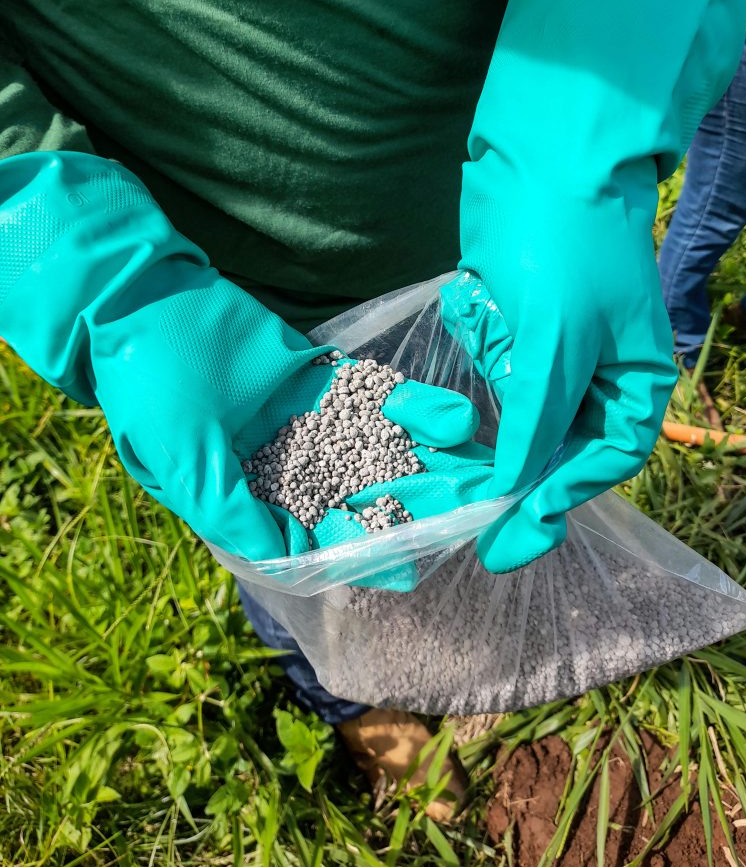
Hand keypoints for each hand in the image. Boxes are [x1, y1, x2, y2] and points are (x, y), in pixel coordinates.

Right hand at [0, 152, 486, 582]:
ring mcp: (309, 418)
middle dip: (412, 504)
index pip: (315, 534)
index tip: (407, 565)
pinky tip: (455, 417)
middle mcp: (289, 464)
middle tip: (468, 515)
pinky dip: (412, 406)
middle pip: (360, 492)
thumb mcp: (183, 463)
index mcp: (253, 495)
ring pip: (379, 447)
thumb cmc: (152, 390)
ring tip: (481, 470)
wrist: (143, 301)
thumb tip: (287, 563)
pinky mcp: (321, 374)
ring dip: (426, 460)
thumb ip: (235, 513)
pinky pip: (375, 395)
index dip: (359, 551)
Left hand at [446, 0, 745, 571]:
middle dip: (488, 461)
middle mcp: (593, 369)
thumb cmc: (565, 245)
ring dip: (469, 394)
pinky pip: (485, 357)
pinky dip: (475, 335)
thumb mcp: (553, 346)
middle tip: (432, 499)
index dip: (554, 502)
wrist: (543, 148)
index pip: (598, 461)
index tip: (504, 540)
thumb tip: (513, 493)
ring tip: (434, 380)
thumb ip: (534, 425)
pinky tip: (475, 295)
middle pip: (544, 443)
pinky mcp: (509, 317)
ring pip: (504, 404)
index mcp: (631, 380)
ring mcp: (548, 342)